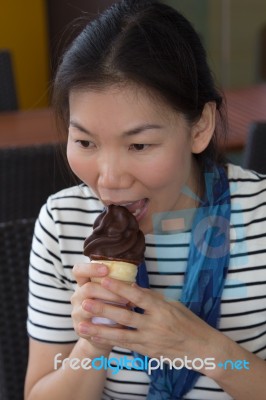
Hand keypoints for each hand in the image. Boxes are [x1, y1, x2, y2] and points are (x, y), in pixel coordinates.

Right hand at [71, 263, 128, 350]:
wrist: (103, 332)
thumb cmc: (112, 305)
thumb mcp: (112, 292)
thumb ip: (118, 285)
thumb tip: (134, 284)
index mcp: (83, 283)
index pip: (78, 270)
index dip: (90, 268)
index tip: (106, 269)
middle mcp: (77, 296)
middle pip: (87, 288)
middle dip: (108, 292)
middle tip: (126, 298)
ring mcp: (77, 312)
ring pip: (89, 307)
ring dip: (109, 308)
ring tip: (126, 310)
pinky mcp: (80, 329)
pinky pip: (91, 326)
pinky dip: (107, 325)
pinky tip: (120, 325)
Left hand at [77, 277, 221, 369]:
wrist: (203, 349)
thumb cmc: (189, 322)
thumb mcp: (174, 305)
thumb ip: (152, 298)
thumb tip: (132, 287)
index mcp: (162, 309)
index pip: (138, 296)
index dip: (120, 288)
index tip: (104, 280)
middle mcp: (155, 325)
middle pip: (125, 316)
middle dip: (103, 310)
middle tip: (85, 302)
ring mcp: (150, 341)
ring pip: (120, 335)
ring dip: (100, 330)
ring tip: (82, 325)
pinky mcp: (148, 352)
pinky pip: (126, 345)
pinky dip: (110, 340)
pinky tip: (97, 337)